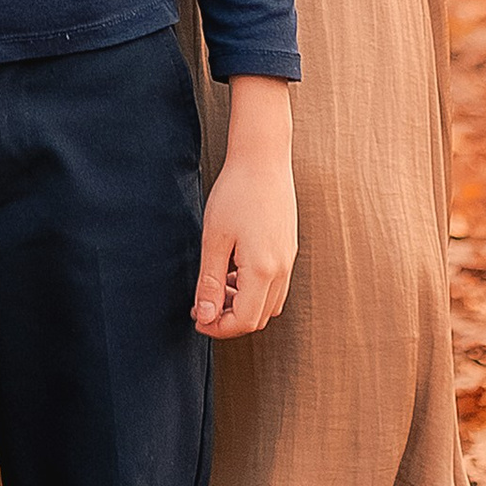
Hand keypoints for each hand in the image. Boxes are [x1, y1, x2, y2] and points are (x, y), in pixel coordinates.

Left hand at [194, 77, 296, 337]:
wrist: (263, 158)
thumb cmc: (235, 193)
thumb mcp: (214, 239)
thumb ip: (210, 282)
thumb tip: (205, 317)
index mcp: (263, 270)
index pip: (244, 321)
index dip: (219, 328)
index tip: (196, 318)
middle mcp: (282, 269)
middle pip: (259, 317)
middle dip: (230, 319)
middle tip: (202, 305)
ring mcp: (289, 259)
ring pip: (269, 303)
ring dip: (242, 305)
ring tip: (216, 285)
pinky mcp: (288, 248)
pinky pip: (274, 284)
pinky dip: (253, 289)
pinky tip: (232, 269)